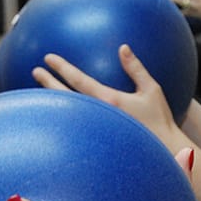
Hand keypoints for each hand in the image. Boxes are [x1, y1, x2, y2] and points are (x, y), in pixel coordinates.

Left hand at [33, 44, 186, 135]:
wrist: (165, 151)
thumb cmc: (160, 121)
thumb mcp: (152, 90)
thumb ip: (136, 68)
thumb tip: (123, 49)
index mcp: (110, 100)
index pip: (79, 81)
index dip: (62, 68)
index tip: (48, 58)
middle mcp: (99, 115)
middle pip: (66, 97)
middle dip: (49, 83)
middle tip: (35, 71)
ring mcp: (97, 130)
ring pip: (68, 113)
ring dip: (53, 100)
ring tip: (41, 91)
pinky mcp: (99, 141)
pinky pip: (77, 127)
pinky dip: (65, 118)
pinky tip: (59, 114)